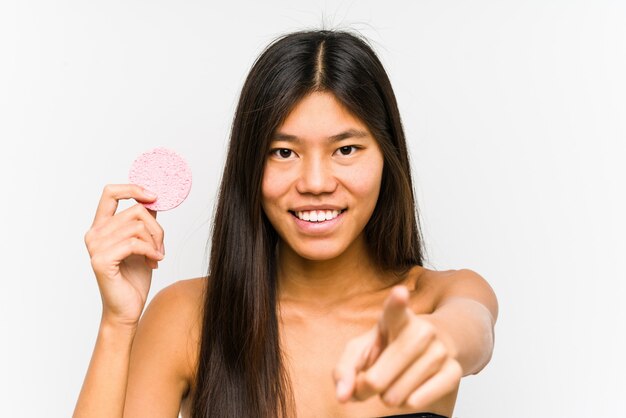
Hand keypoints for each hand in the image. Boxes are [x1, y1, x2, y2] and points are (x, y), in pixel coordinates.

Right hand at [84, 184, 164, 328]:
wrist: (127, 309)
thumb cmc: (134, 278)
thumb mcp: (143, 243)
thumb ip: (144, 222)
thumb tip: (154, 200)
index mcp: (101, 226)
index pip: (110, 193)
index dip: (133, 188)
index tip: (153, 195)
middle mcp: (94, 233)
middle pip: (135, 210)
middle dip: (156, 228)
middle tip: (161, 246)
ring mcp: (95, 246)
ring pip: (137, 226)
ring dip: (155, 242)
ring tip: (157, 256)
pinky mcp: (101, 260)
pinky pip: (134, 243)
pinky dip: (151, 251)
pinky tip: (155, 262)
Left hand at [333, 286, 461, 408]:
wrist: (434, 345)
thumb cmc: (390, 346)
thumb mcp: (363, 349)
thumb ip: (345, 369)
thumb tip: (342, 395)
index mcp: (396, 317)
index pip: (395, 310)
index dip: (397, 302)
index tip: (399, 294)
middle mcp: (421, 330)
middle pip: (377, 378)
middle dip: (367, 387)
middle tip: (371, 381)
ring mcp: (439, 350)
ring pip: (396, 395)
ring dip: (388, 397)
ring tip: (393, 383)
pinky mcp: (453, 370)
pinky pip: (419, 400)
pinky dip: (408, 402)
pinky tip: (409, 393)